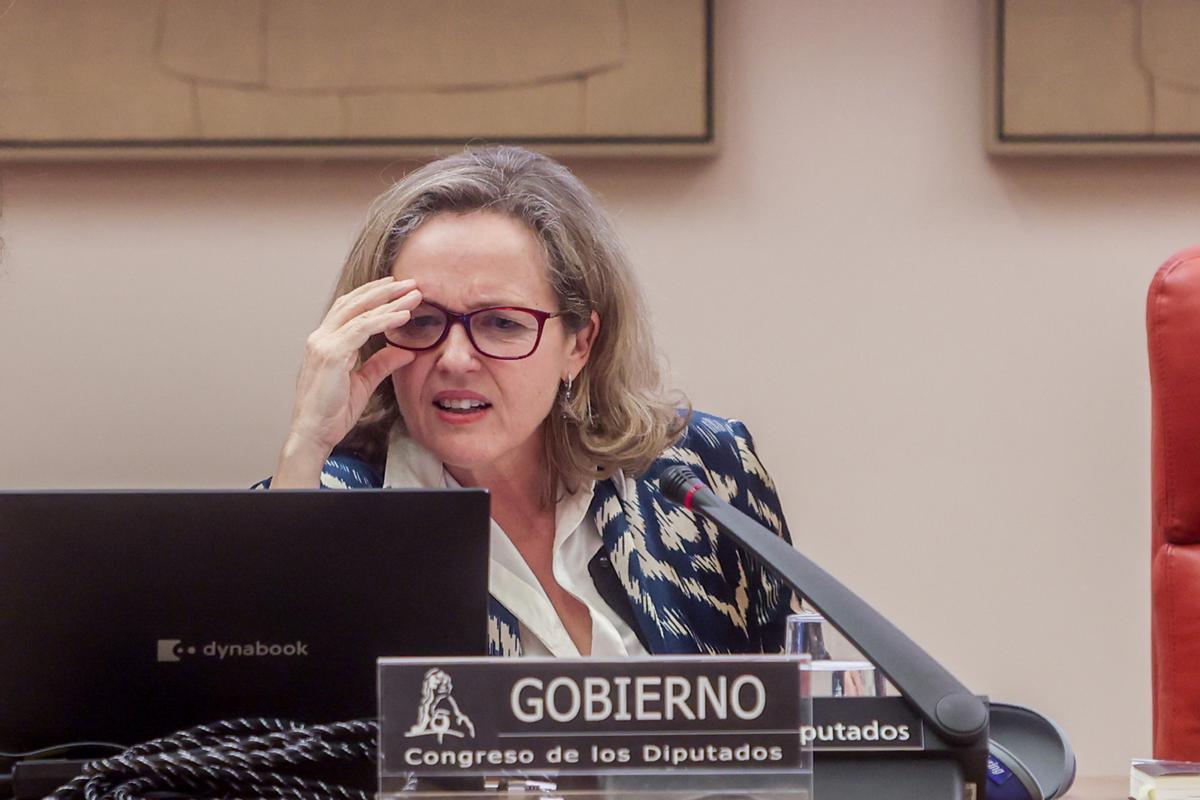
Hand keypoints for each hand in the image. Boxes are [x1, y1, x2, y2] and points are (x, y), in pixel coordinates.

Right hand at [273, 277, 420, 485]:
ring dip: (389, 300)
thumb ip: (381, 364)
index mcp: (325, 342)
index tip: (396, 287)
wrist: (313, 434)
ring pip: (360, 312)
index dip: (372, 295)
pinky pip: (362, 330)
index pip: (349, 308)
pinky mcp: (331, 355)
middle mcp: (321, 338)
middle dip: (383, 290)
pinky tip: (402, 316)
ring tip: (413, 294)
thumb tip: (406, 351)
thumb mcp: (363, 383)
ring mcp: (323, 344)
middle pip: (354, 302)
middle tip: (410, 283)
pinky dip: (384, 320)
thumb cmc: (331, 412)